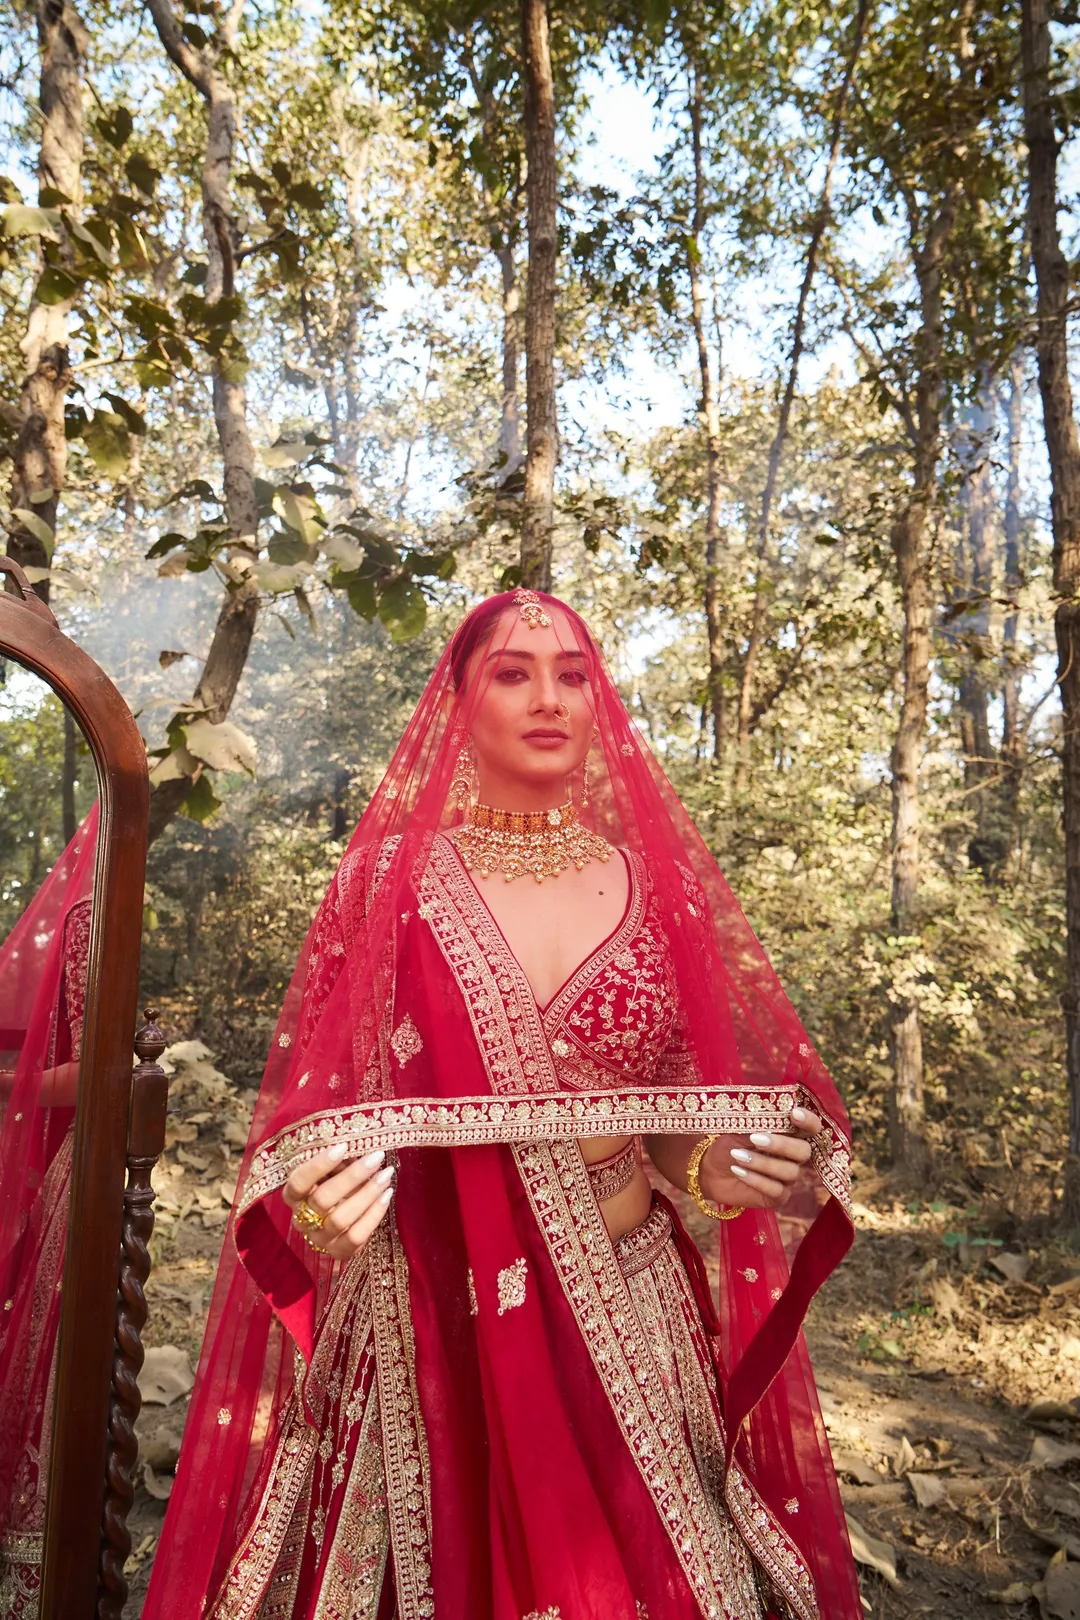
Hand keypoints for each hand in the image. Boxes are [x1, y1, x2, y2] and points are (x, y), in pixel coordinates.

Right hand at [282, 1143, 394, 1260]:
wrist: (340, 1216)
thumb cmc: (334, 1183)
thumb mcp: (331, 1170)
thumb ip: (338, 1161)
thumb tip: (359, 1145)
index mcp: (293, 1196)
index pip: (298, 1182)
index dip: (318, 1165)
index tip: (343, 1147)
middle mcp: (301, 1219)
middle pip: (323, 1200)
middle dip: (352, 1176)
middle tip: (376, 1157)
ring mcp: (319, 1239)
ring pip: (340, 1219)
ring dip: (367, 1194)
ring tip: (386, 1174)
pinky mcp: (338, 1251)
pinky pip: (356, 1237)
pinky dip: (374, 1214)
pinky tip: (387, 1194)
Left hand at [699, 1107, 821, 1211]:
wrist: (709, 1169)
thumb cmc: (728, 1143)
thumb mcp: (738, 1129)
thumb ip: (756, 1123)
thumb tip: (766, 1115)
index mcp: (789, 1134)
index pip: (811, 1127)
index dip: (809, 1121)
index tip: (793, 1113)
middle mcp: (793, 1156)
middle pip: (804, 1151)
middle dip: (781, 1145)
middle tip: (755, 1139)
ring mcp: (787, 1177)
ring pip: (789, 1172)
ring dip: (762, 1163)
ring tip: (737, 1155)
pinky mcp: (778, 1196)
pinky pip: (777, 1190)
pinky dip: (756, 1179)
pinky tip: (737, 1171)